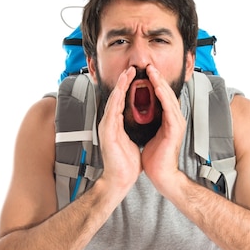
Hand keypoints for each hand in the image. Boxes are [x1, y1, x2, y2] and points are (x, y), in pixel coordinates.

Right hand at [97, 66, 141, 196]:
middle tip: (131, 69)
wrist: (120, 180)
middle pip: (116, 97)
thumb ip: (134, 129)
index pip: (122, 102)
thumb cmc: (126, 165)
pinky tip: (121, 91)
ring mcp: (107, 128)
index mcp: (116, 125)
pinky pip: (112, 112)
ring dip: (120, 87)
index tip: (135, 77)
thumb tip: (142, 122)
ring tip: (127, 74)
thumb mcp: (133, 140)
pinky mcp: (107, 133)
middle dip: (123, 82)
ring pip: (113, 101)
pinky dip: (117, 100)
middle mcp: (110, 124)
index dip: (127, 88)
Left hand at [141, 65, 185, 194]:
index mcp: (167, 120)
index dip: (154, 83)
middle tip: (149, 65)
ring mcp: (176, 124)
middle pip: (166, 94)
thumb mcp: (149, 134)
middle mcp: (174, 120)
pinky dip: (164, 98)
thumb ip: (148, 122)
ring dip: (161, 84)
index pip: (161, 97)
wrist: (160, 175)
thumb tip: (138, 112)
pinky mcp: (174, 130)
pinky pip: (170, 110)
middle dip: (158, 78)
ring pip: (169, 98)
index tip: (145, 72)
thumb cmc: (155, 159)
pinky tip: (159, 89)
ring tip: (153, 72)